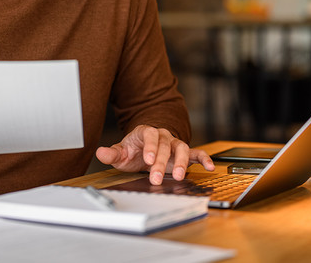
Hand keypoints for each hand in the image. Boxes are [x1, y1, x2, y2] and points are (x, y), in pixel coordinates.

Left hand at [95, 125, 213, 184]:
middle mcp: (162, 136)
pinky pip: (196, 153)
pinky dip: (204, 159)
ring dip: (181, 162)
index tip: (147, 159)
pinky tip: (209, 167)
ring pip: (181, 148)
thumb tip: (100, 153)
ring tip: (179, 176)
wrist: (146, 149)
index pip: (150, 136)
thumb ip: (112, 154)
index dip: (150, 147)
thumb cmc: (134, 150)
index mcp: (146, 133)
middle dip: (161, 162)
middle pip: (164, 145)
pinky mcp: (184, 153)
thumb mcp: (121, 153)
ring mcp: (174, 144)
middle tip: (156, 177)